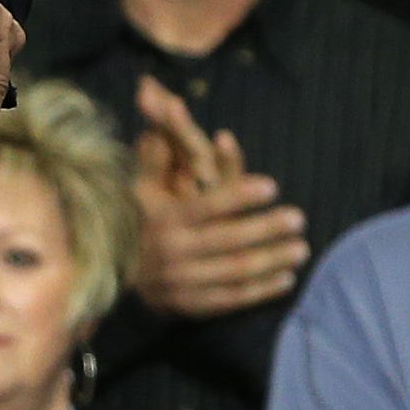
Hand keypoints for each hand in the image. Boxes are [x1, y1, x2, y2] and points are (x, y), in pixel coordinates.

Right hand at [130, 78, 309, 317]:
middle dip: (266, 229)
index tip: (272, 185)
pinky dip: (261, 291)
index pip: (206, 207)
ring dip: (271, 260)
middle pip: (228, 241)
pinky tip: (286, 279)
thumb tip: (157, 104)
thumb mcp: (139, 187)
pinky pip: (231, 299)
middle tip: (299, 217)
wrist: (109, 276)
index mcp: (164, 219)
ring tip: (301, 248)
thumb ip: (156, 152)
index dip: (239, 196)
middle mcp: (174, 252)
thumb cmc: (135, 221)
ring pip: (234, 271)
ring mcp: (182, 282)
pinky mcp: (190, 305)